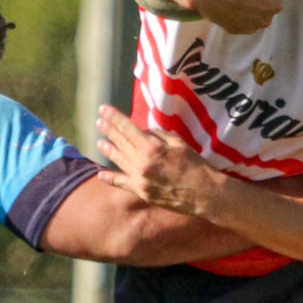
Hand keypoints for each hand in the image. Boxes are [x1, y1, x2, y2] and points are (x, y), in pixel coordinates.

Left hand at [95, 105, 221, 215]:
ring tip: (100, 143)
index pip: (127, 128)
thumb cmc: (195, 165)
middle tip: (99, 122)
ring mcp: (140, 179)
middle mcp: (142, 162)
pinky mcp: (142, 192)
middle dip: (109, 130)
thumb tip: (144, 132)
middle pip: (120, 142)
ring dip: (108, 150)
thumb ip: (159, 135)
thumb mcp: (179, 143)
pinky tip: (101, 174)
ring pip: (119, 161)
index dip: (113, 117)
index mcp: (152, 147)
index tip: (103, 109)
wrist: (204, 193)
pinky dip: (110, 178)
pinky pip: (122, 183)